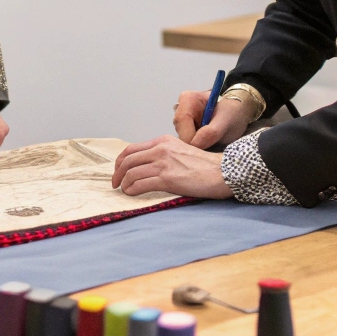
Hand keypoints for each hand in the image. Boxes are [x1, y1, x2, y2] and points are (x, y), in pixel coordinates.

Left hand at [112, 135, 232, 198]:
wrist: (221, 172)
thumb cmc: (204, 166)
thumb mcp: (180, 150)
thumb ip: (163, 154)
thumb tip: (146, 166)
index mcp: (162, 141)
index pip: (131, 149)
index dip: (120, 162)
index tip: (118, 171)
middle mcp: (160, 149)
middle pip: (127, 160)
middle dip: (117, 173)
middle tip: (115, 184)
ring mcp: (163, 163)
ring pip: (131, 172)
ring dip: (123, 183)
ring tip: (124, 190)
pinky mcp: (167, 178)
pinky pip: (140, 184)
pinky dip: (131, 190)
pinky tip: (131, 194)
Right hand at [172, 89, 250, 149]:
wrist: (239, 113)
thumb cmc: (233, 111)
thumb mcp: (226, 119)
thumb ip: (211, 132)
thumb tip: (194, 144)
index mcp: (187, 100)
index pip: (182, 127)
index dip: (193, 142)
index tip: (208, 149)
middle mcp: (180, 109)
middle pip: (180, 135)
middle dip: (195, 145)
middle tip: (212, 147)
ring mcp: (181, 121)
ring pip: (182, 141)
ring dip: (197, 147)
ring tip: (213, 143)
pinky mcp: (185, 130)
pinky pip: (186, 144)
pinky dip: (198, 147)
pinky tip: (209, 144)